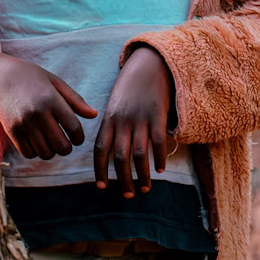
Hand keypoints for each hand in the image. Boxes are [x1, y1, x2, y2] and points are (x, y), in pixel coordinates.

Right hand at [0, 50, 97, 159]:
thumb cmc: (30, 77)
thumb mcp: (54, 82)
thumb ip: (75, 100)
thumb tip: (94, 115)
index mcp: (52, 99)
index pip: (74, 129)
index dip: (79, 138)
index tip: (77, 137)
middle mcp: (38, 113)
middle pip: (62, 146)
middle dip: (67, 148)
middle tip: (65, 142)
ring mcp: (23, 124)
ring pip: (45, 153)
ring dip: (51, 151)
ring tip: (50, 142)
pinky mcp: (11, 131)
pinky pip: (28, 153)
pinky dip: (36, 152)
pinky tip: (37, 142)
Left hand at [95, 45, 173, 198]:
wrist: (148, 64)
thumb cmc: (130, 87)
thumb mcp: (115, 105)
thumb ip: (112, 126)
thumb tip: (110, 152)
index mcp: (108, 119)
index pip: (100, 150)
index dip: (100, 170)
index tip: (102, 186)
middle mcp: (122, 121)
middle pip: (120, 157)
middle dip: (123, 180)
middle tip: (128, 195)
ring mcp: (140, 118)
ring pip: (138, 154)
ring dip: (142, 175)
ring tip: (145, 188)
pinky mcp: (158, 115)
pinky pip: (157, 142)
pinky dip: (158, 158)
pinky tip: (160, 169)